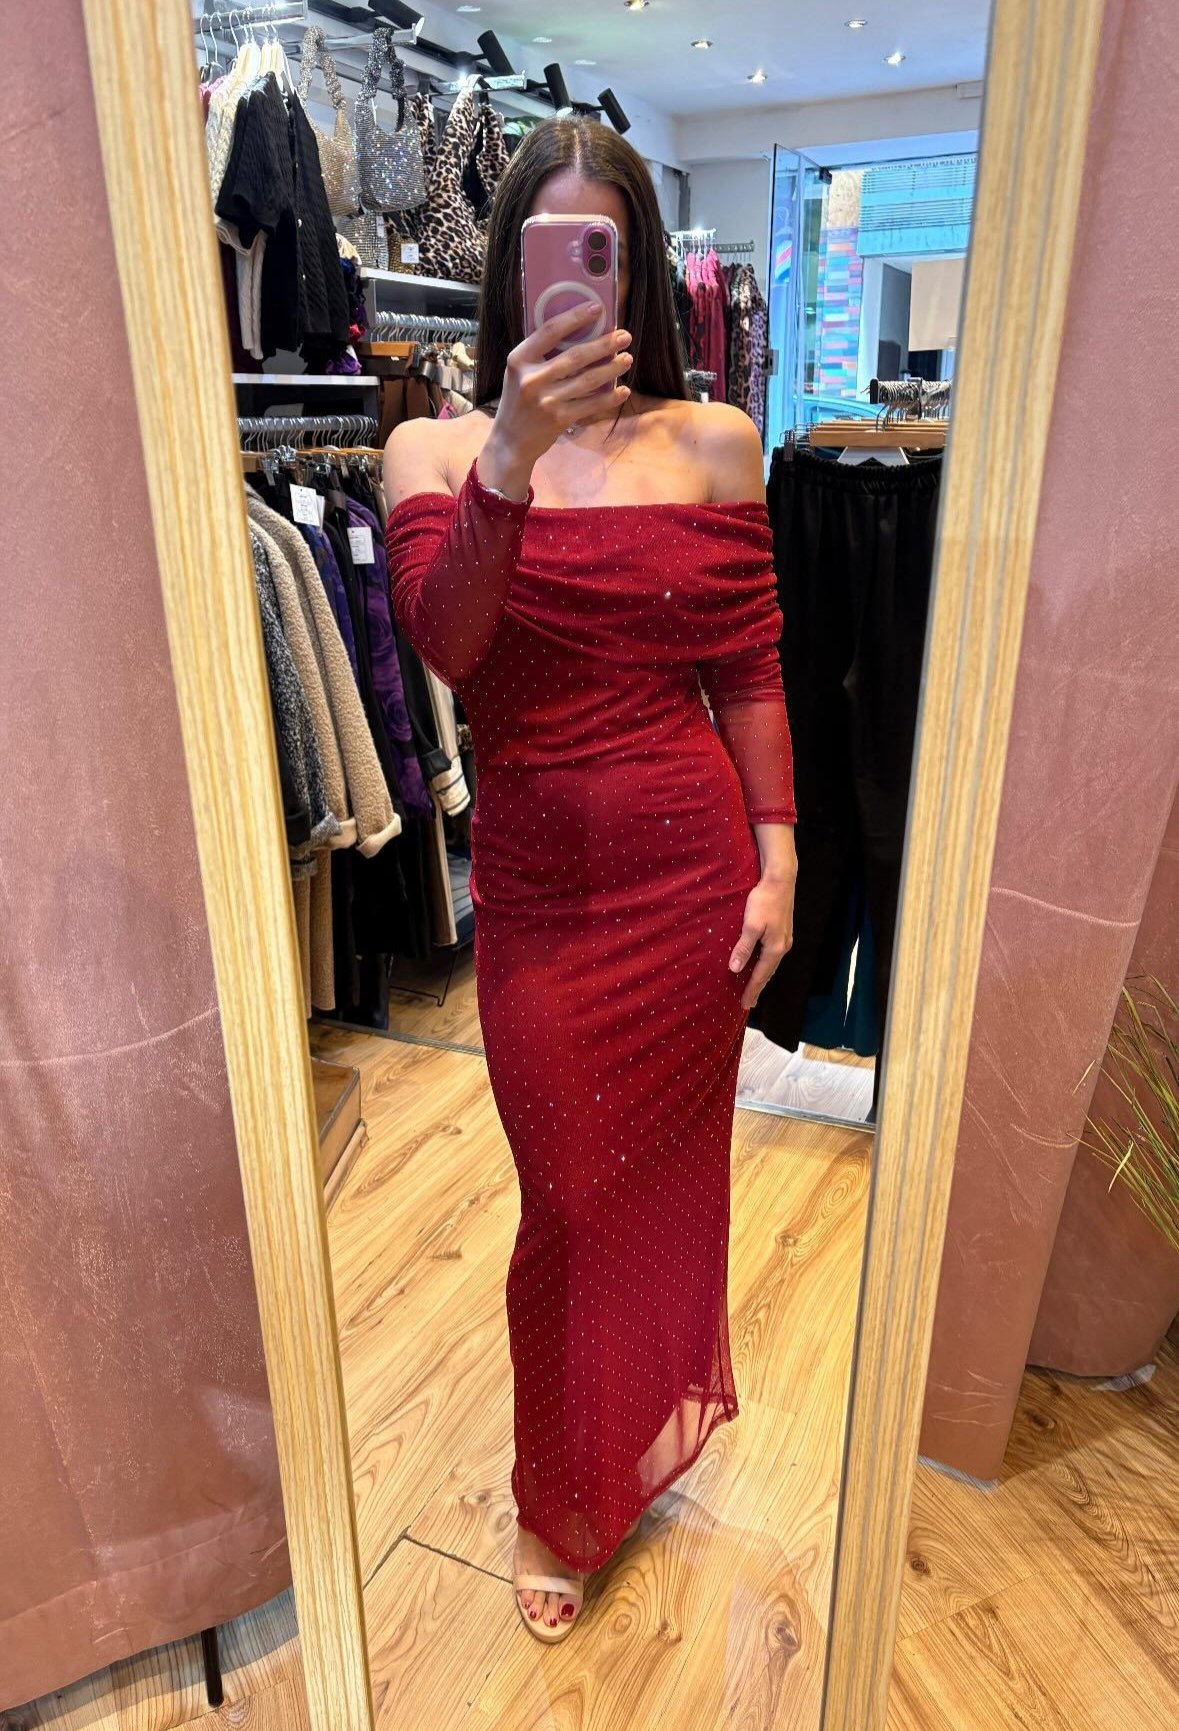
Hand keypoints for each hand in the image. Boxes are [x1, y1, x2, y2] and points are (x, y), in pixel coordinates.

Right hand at [477, 301, 632, 498]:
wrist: (510, 442)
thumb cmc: (518, 400)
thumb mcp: (519, 372)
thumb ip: (540, 354)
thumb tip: (579, 331)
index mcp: (519, 359)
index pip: (550, 331)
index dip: (575, 317)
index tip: (597, 308)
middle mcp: (532, 379)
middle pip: (575, 356)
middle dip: (604, 344)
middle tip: (624, 336)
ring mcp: (546, 401)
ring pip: (587, 380)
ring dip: (611, 369)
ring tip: (627, 359)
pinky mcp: (559, 420)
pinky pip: (591, 405)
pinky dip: (609, 398)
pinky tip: (623, 390)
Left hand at [729, 873, 795, 1010]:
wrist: (780, 880)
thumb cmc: (764, 901)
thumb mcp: (750, 925)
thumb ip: (743, 948)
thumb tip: (735, 969)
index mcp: (775, 948)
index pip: (761, 975)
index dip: (752, 990)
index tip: (745, 1005)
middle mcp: (783, 946)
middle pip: (768, 972)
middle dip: (758, 987)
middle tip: (749, 1002)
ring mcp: (785, 939)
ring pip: (771, 964)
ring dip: (762, 976)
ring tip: (753, 987)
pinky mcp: (783, 931)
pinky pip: (772, 955)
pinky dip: (765, 965)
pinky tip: (760, 965)